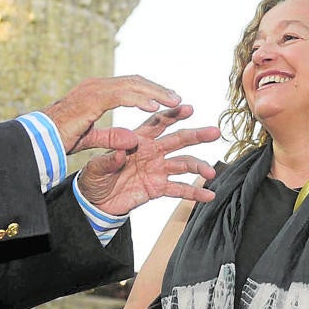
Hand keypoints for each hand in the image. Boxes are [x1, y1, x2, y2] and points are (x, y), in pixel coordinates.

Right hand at [43, 76, 181, 153]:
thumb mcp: (91, 137)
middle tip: (178, 98)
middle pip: (135, 81)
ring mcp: (94, 89)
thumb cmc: (58, 138)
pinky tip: (154, 108)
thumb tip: (133, 140)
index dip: (149, 91)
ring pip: (132, 85)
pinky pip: (121, 95)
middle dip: (157, 89)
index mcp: (96, 91)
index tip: (166, 100)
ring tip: (173, 102)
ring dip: (155, 93)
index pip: (129, 85)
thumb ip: (112, 137)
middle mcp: (96, 85)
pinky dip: (139, 100)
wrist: (37, 139)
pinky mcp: (92, 99)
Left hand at [77, 105, 219, 215]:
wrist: (96, 201)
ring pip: (183, 164)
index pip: (158, 123)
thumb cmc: (94, 178)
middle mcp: (152, 152)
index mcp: (138, 140)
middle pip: (178, 140)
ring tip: (210, 172)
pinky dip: (194, 192)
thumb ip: (107, 160)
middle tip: (214, 132)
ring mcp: (158, 169)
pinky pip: (179, 189)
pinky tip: (209, 195)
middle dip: (196, 135)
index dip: (172, 115)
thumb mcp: (95, 169)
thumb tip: (119, 152)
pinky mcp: (158, 188)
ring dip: (198, 166)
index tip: (187, 108)